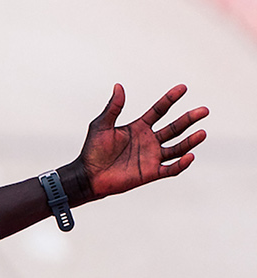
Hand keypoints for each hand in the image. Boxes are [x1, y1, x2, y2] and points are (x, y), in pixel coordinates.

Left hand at [74, 83, 208, 201]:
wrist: (88, 176)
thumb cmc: (92, 150)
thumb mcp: (102, 125)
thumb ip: (113, 108)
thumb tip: (119, 86)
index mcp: (138, 127)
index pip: (159, 110)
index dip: (170, 99)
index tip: (183, 88)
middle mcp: (149, 140)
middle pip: (174, 128)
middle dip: (189, 119)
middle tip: (204, 110)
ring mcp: (151, 157)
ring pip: (177, 148)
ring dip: (190, 141)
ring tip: (202, 133)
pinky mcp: (151, 173)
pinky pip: (171, 169)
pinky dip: (181, 164)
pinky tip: (189, 156)